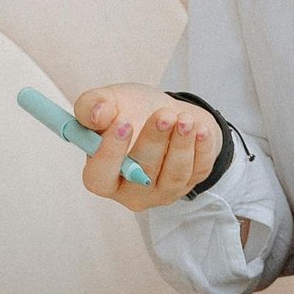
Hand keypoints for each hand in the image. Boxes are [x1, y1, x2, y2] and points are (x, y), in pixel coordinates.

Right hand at [75, 83, 220, 205]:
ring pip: (174, 175)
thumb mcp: (107, 101)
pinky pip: (198, 171)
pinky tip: (201, 129)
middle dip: (155, 142)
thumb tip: (97, 115)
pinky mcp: (188, 185)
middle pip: (142, 175)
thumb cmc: (128, 112)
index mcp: (102, 176)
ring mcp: (162, 192)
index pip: (100, 177)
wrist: (164, 114)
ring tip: (185, 119)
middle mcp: (131, 191)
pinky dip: (202, 149)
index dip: (110, 154)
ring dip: (181, 144)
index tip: (124, 123)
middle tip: (165, 116)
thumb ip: (91, 106)